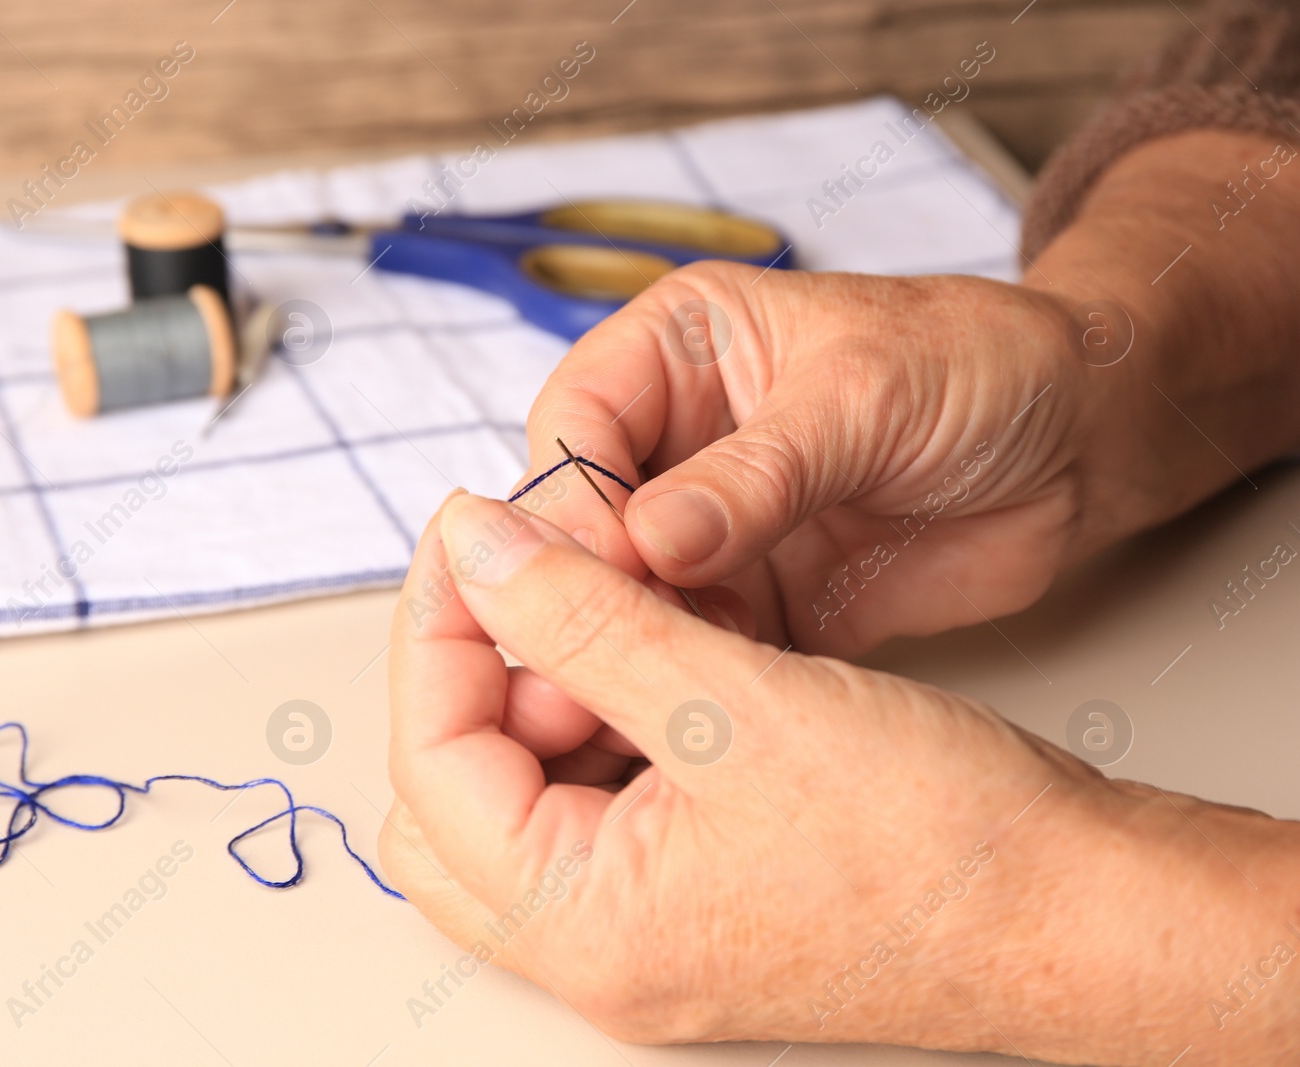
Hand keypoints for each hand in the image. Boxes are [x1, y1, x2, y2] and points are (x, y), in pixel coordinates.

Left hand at [381, 492, 1299, 1062]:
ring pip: (513, 801)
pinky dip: (595, 726)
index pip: (430, 763)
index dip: (436, 629)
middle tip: (523, 579)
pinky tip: (646, 660)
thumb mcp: (735, 698)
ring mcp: (637, 938)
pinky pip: (588, 810)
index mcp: (583, 927)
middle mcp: (593, 953)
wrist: (1071, 910)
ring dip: (536, 696)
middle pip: (448, 800)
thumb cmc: (937, 834)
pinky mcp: (684, 906)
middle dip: (469, 676)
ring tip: (602, 611)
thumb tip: (474, 548)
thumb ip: (584, 617)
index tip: (470, 530)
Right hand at [516, 264, 1093, 657]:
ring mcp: (712, 527)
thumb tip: (650, 542)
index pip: (577, 423)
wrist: (1082, 443)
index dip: (573, 498)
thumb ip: (756, 472)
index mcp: (678, 350)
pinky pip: (700, 647)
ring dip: (640, 645)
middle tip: (607, 652)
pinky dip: (699, 681)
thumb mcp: (865, 396)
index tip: (601, 569)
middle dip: (590, 587)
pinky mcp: (758, 600)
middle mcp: (677, 440)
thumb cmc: (982, 366)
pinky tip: (711, 712)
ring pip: (631, 596)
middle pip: (585, 522)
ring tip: (658, 692)